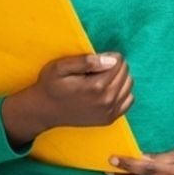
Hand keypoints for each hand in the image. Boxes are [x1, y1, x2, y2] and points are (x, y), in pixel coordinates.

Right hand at [1, 52, 132, 145]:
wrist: (45, 110)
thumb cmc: (51, 85)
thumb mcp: (61, 67)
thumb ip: (86, 61)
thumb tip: (112, 60)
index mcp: (96, 86)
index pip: (119, 62)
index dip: (109, 55)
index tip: (97, 58)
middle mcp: (106, 101)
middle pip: (125, 73)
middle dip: (115, 65)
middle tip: (98, 67)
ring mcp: (109, 112)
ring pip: (129, 85)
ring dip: (120, 77)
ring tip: (102, 77)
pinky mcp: (109, 119)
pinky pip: (129, 100)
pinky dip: (123, 92)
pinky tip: (108, 89)